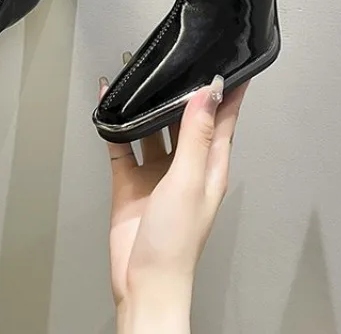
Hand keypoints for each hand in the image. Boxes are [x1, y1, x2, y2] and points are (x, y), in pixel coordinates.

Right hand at [100, 61, 247, 333]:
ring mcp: (157, 174)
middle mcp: (185, 166)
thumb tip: (208, 93)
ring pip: (152, 128)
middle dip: (179, 91)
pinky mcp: (131, 183)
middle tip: (173, 59)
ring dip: (145, 105)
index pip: (224, 120)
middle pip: (185, 119)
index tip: (230, 63)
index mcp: (210, 166)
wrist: (143, 282)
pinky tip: (109, 108)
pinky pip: (122, 145)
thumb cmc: (176, 242)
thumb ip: (196, 136)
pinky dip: (115, 126)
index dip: (227, 92)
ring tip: (138, 75)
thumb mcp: (189, 181)